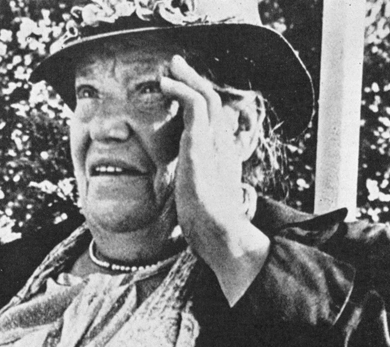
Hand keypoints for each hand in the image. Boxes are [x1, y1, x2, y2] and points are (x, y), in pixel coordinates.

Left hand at [160, 55, 270, 303]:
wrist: (218, 235)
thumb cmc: (209, 230)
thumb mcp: (203, 206)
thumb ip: (199, 196)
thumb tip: (191, 207)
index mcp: (223, 159)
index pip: (217, 123)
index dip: (203, 106)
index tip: (186, 95)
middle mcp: (222, 146)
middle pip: (214, 103)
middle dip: (196, 82)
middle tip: (178, 68)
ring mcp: (214, 144)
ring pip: (206, 97)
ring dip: (187, 79)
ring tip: (170, 69)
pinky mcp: (201, 145)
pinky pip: (194, 106)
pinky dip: (181, 90)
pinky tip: (166, 84)